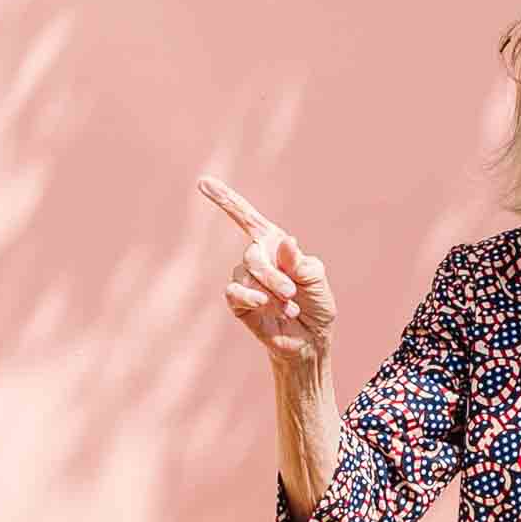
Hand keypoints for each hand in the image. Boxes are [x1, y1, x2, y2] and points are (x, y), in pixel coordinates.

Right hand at [196, 173, 336, 363]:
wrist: (311, 340)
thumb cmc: (316, 306)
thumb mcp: (317, 281)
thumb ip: (301, 263)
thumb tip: (285, 242)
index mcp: (275, 245)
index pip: (248, 218)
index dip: (226, 200)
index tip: (203, 182)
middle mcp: (257, 259)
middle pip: (253, 255)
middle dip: (273, 276)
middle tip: (291, 293)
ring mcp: (246, 280)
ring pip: (246, 275)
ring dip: (270, 292)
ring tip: (290, 307)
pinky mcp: (239, 302)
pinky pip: (233, 291)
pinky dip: (249, 296)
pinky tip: (262, 303)